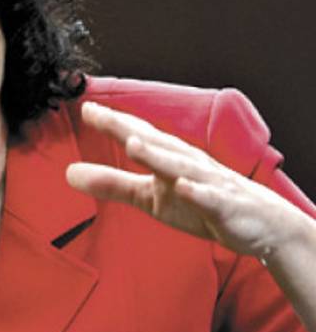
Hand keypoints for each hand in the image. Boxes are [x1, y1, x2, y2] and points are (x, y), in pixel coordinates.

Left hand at [66, 101, 307, 258]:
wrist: (263, 225)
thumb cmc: (200, 202)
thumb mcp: (149, 197)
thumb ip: (111, 183)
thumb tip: (68, 174)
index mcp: (166, 156)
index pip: (134, 133)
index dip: (109, 121)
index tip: (83, 107)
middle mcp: (184, 162)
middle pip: (152, 141)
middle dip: (125, 127)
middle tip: (97, 113)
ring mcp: (206, 182)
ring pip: (179, 165)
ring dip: (156, 154)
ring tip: (131, 143)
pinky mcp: (225, 207)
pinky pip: (209, 199)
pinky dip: (196, 192)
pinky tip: (183, 186)